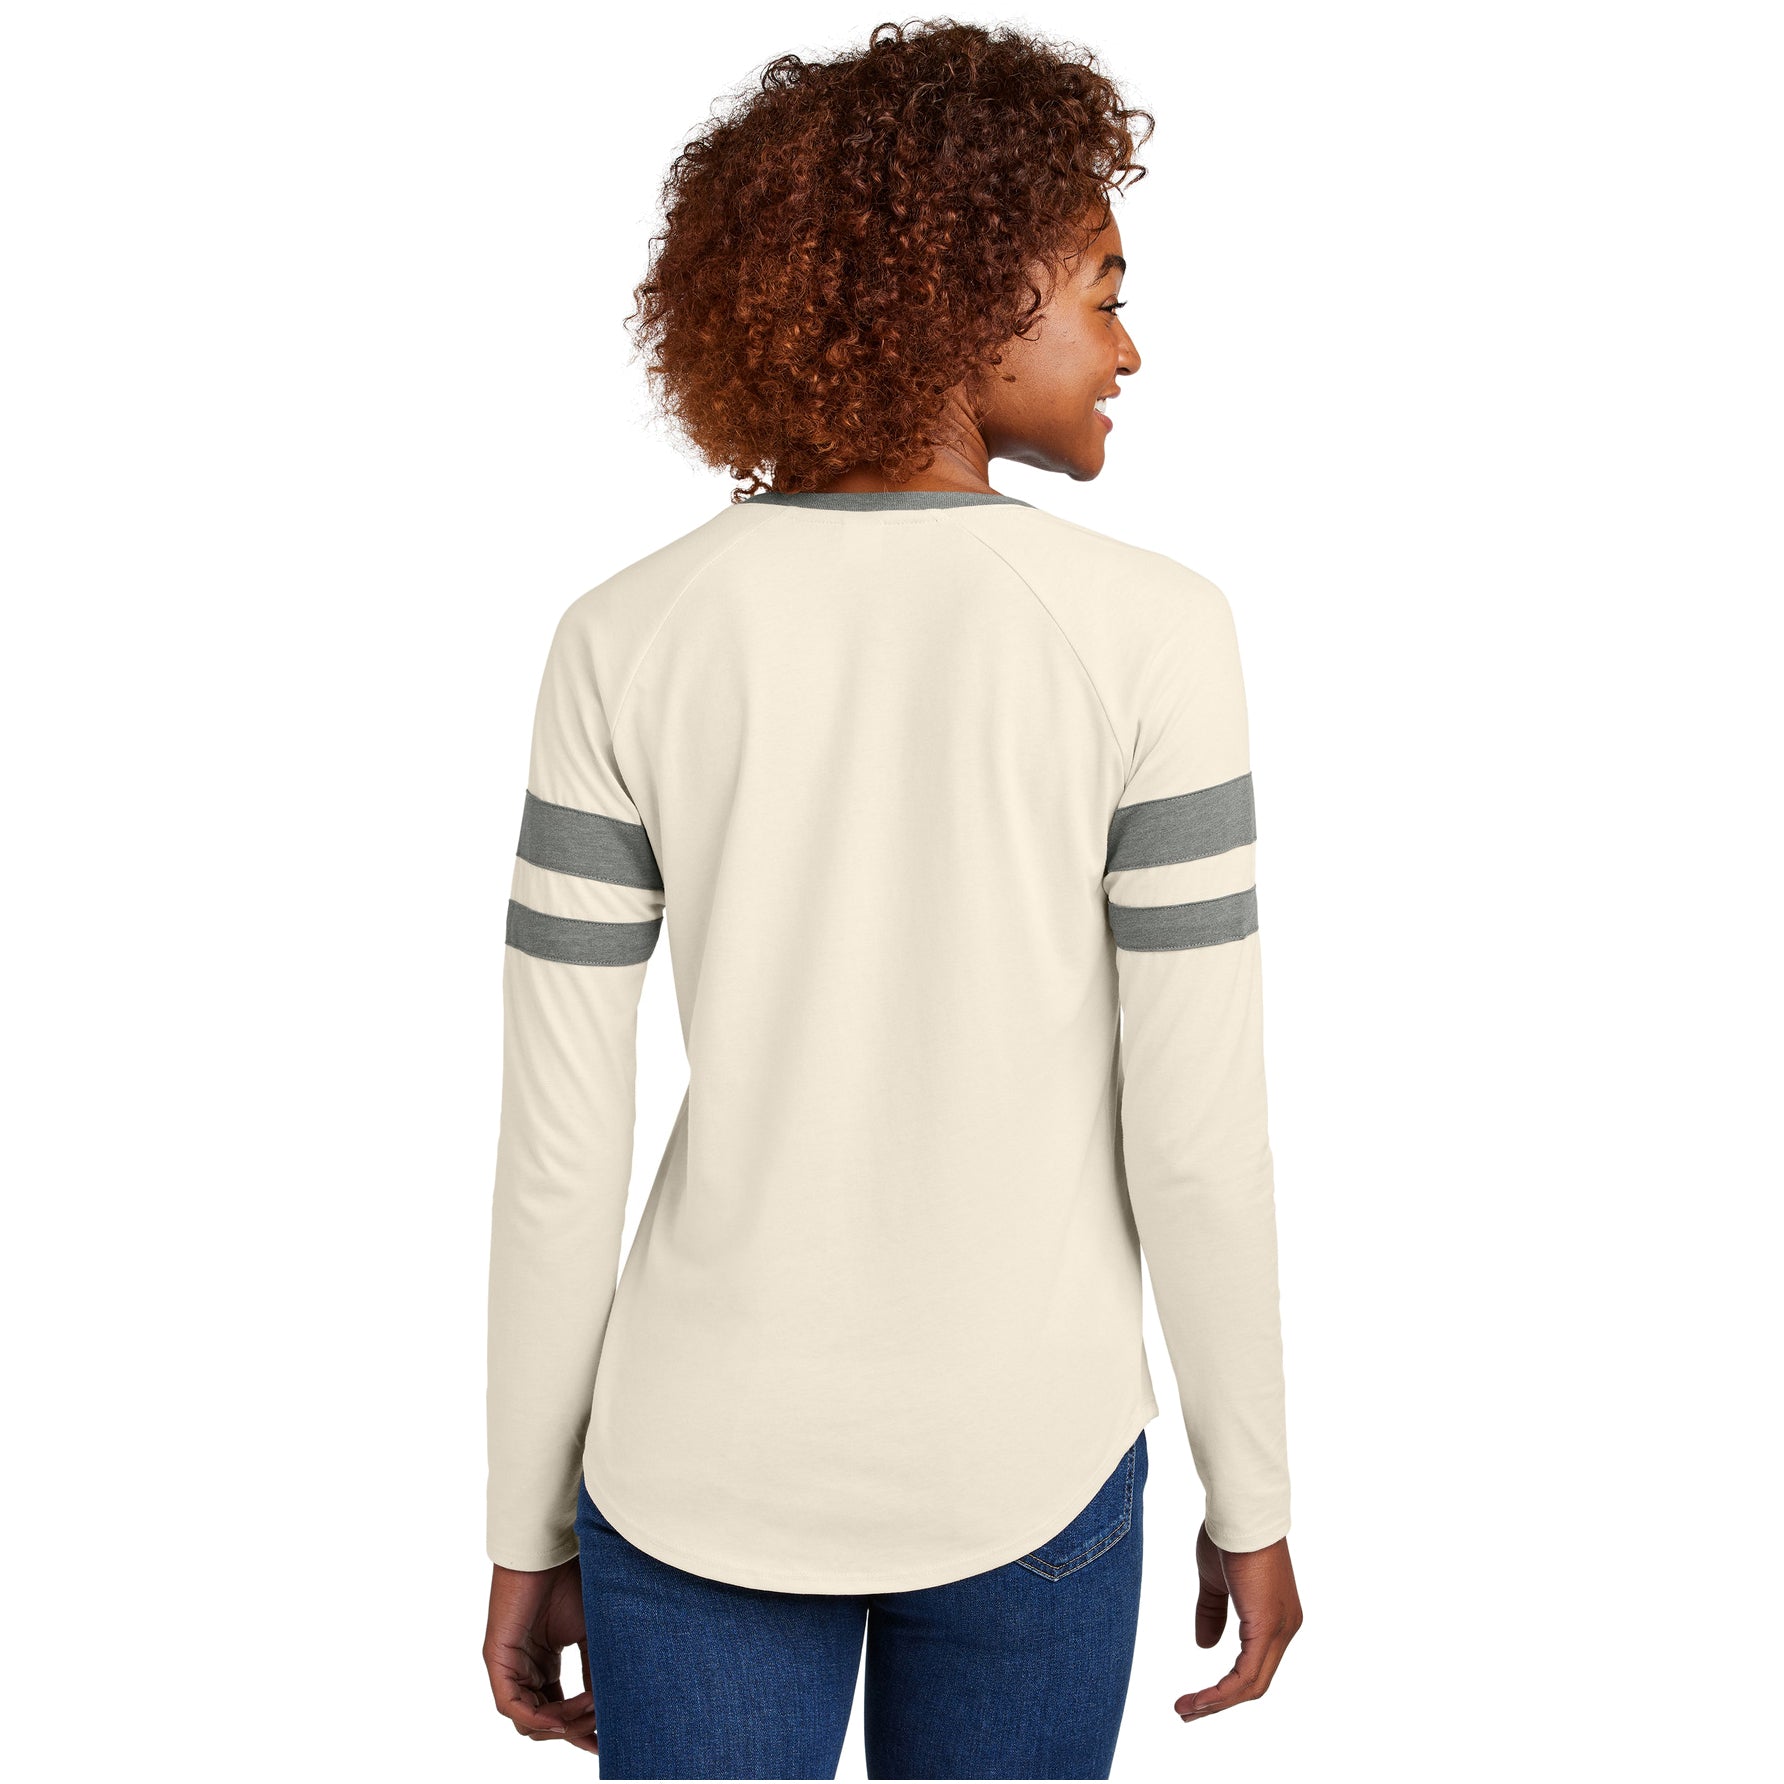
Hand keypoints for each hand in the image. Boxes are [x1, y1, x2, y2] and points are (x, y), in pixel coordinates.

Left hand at [483, 1559, 598, 1754]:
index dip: (580, 1729)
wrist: (554, 1549)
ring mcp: (509, 1666)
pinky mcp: (498, 1660)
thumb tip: (607, 1709)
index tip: (605, 1742)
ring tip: (591, 1711)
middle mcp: (523, 1668)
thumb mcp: (590, 1635)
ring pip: (528, 1720)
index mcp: (542, 1663)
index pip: (556, 1710)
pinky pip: (512, 1706)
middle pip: (543, 1721)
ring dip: (561, 1724)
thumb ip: (593, 1672)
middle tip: (601, 1731)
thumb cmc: (572, 1580)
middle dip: (573, 1731)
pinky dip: (539, 1716)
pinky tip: (565, 1716)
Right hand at [1176, 1524, 1301, 1721]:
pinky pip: (1246, 1675)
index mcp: (1275, 1618)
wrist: (1239, 1512)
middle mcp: (1285, 1629)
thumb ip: (1212, 1612)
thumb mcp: (1216, 1581)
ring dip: (1216, 1703)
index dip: (1226, 1686)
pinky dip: (1222, 1693)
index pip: (1254, 1665)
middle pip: (1255, 1683)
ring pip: (1252, 1685)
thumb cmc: (1229, 1536)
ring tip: (1185, 1710)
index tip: (1197, 1696)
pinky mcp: (1267, 1628)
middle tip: (1187, 1712)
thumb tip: (1205, 1647)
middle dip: (1219, 1702)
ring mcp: (1280, 1630)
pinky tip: (1199, 1700)